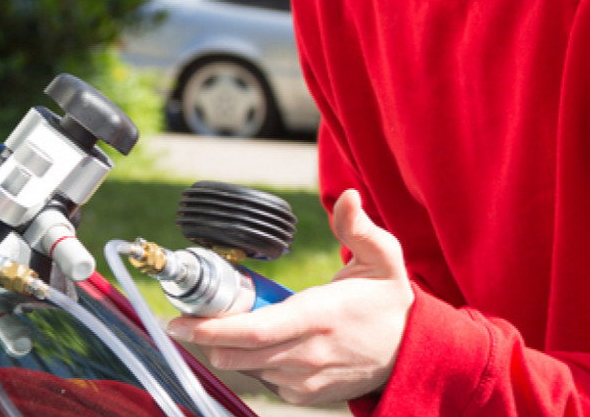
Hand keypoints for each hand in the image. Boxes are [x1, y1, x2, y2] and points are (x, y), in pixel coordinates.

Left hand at [166, 189, 412, 405]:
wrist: (411, 353)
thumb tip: (346, 196)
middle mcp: (308, 353)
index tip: (178, 321)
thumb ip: (358, 227)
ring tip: (236, 322)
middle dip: (207, 338)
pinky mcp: (305, 395)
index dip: (210, 329)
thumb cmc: (389, 302)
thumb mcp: (384, 258)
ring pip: (246, 369)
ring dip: (230, 348)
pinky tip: (266, 342)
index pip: (253, 331)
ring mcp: (306, 379)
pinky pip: (264, 380)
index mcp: (319, 317)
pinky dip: (254, 363)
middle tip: (194, 316)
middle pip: (238, 355)